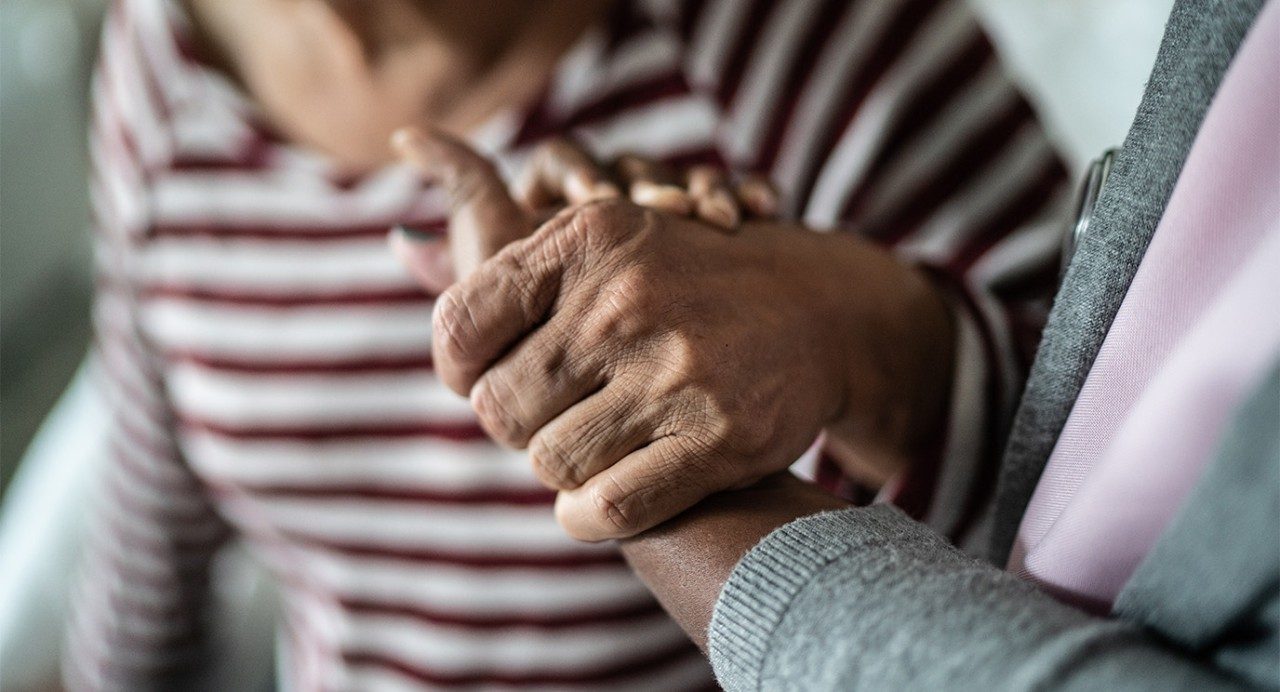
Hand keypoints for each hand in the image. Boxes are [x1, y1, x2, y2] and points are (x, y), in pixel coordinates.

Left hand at [392, 130, 953, 541]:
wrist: (820, 307)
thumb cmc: (687, 281)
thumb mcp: (606, 239)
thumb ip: (511, 259)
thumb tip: (403, 249)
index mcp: (588, 239)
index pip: (460, 324)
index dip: (457, 367)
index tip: (482, 377)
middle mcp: (625, 300)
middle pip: (497, 408)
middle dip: (513, 423)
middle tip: (548, 417)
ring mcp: (674, 371)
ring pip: (549, 463)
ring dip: (560, 470)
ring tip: (590, 446)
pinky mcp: (717, 438)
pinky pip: (606, 509)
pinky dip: (586, 517)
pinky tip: (595, 503)